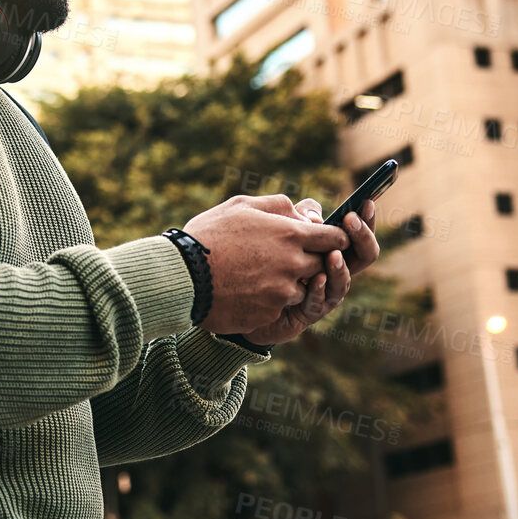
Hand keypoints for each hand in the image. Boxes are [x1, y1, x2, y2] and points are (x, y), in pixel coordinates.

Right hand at [180, 195, 349, 338]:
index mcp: (291, 234)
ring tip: (255, 275)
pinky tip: (243, 291)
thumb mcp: (241, 206)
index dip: (333, 239)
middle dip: (306, 261)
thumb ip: (278, 206)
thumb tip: (303, 213)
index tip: (324, 240)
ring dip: (286, 283)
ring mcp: (283, 291)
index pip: (335, 238)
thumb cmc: (208, 235)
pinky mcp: (270, 312)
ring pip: (300, 289)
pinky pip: (278, 307)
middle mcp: (294, 263)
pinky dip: (266, 300)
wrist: (182, 276)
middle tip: (278, 257)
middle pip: (321, 265)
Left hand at [239, 198, 381, 344]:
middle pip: (363, 257)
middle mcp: (332, 271)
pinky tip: (316, 278)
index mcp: (328, 248)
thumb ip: (297, 217)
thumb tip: (316, 218)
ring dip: (340, 267)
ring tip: (333, 254)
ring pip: (343, 282)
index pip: (356, 235)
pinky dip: (319, 290)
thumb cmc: (259, 255)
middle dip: (362, 239)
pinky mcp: (306, 312)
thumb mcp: (276, 229)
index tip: (366, 203)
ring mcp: (322, 292)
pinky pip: (318, 303)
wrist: (236, 290)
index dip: (366, 220)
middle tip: (350, 222)